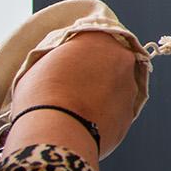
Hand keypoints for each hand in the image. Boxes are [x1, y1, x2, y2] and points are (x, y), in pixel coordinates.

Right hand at [8, 31, 139, 160]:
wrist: (55, 133)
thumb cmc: (41, 94)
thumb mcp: (41, 63)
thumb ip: (59, 57)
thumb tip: (62, 63)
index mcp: (99, 38)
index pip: (94, 38)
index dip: (81, 52)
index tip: (71, 63)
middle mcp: (122, 58)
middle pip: (109, 61)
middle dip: (96, 72)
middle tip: (74, 87)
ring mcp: (129, 88)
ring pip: (116, 87)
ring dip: (103, 94)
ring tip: (78, 109)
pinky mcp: (129, 116)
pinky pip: (116, 112)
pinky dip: (105, 115)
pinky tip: (86, 123)